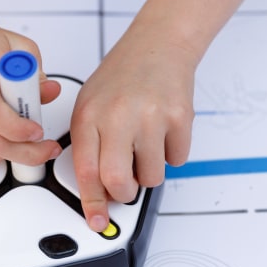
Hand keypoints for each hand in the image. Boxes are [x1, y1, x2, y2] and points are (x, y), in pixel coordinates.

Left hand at [71, 31, 196, 231]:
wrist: (159, 45)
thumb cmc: (123, 76)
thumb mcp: (91, 104)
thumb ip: (90, 144)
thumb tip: (95, 189)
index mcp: (89, 115)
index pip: (86, 171)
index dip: (92, 203)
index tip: (97, 221)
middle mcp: (118, 116)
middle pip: (119, 181)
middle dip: (124, 193)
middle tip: (127, 184)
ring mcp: (151, 116)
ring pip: (152, 176)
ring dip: (149, 172)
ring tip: (145, 144)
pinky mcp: (179, 117)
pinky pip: (177, 159)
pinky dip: (171, 153)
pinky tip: (162, 130)